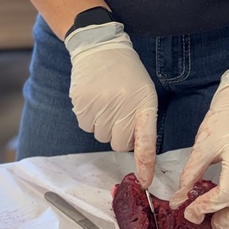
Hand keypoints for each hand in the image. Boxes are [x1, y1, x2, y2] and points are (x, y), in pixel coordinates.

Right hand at [65, 22, 156, 187]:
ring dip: (103, 124)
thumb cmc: (127, 72)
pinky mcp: (82, 103)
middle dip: (119, 133)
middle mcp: (122, 106)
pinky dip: (89, 117)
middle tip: (120, 111)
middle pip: (119, 143)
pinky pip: (86, 126)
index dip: (145, 163)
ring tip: (106, 100)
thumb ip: (142, 119)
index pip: (146, 139)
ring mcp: (100, 105)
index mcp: (143, 103)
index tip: (145, 181)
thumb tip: (133, 149)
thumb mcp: (144, 91)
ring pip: (101, 136)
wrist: (100, 46)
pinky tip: (94, 99)